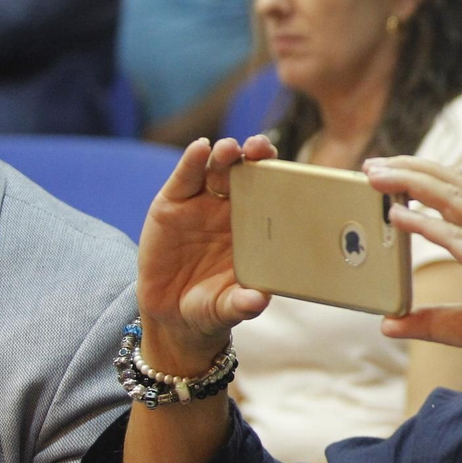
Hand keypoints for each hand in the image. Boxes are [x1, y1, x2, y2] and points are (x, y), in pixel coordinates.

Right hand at [137, 136, 276, 372]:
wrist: (174, 314)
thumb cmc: (213, 305)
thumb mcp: (227, 307)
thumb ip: (241, 304)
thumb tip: (257, 302)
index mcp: (257, 227)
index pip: (274, 193)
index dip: (281, 177)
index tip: (289, 169)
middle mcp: (232, 208)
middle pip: (247, 172)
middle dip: (256, 155)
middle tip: (260, 148)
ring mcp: (202, 203)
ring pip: (218, 169)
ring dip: (225, 154)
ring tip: (230, 149)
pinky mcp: (172, 203)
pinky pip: (185, 177)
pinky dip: (192, 161)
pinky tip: (200, 149)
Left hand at [365, 157, 461, 390]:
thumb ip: (433, 321)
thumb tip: (390, 323)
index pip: (459, 194)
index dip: (423, 179)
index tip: (388, 175)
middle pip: (454, 184)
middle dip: (411, 170)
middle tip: (371, 166)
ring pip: (456, 199)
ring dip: (413, 183)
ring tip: (377, 176)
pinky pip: (460, 240)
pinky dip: (427, 224)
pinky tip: (399, 216)